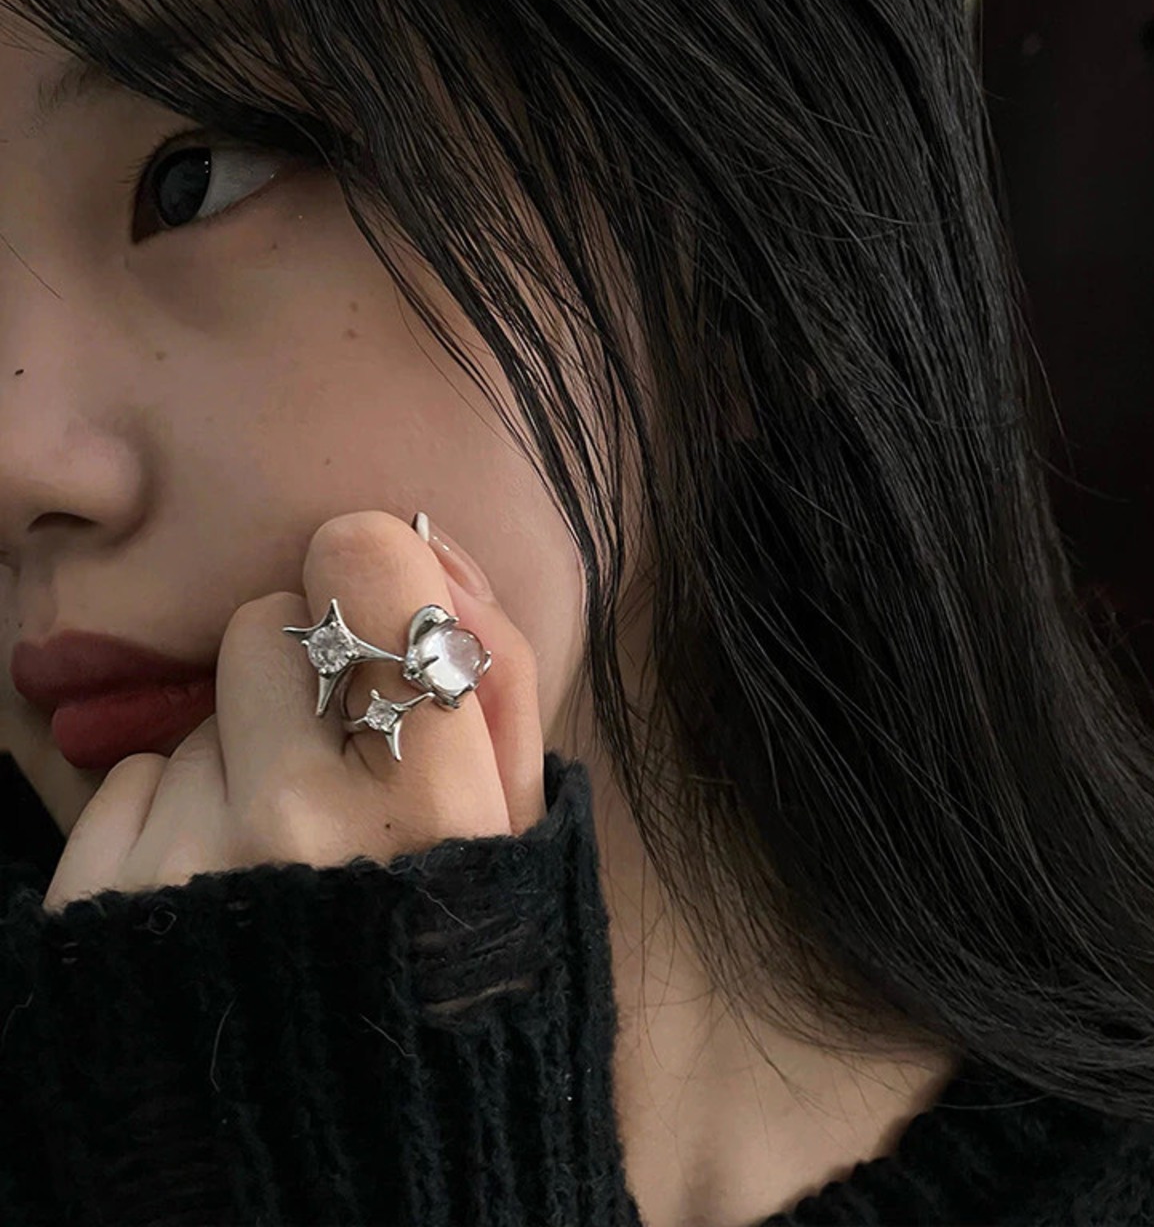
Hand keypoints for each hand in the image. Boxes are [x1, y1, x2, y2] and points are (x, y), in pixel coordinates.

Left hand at [43, 511, 545, 914]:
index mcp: (431, 803)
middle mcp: (299, 824)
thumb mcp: (528, 829)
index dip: (374, 569)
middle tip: (338, 755)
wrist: (346, 1135)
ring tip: (283, 844)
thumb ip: (501, 679)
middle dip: (305, 667)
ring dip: (244, 749)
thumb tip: (435, 549)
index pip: (369, 569)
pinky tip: (223, 879)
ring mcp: (184, 863)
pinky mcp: (94, 899)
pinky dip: (180, 807)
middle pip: (267, 621)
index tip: (382, 606)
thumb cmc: (459, 957)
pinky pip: (136, 773)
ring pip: (201, 708)